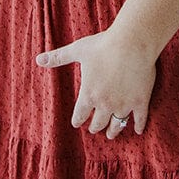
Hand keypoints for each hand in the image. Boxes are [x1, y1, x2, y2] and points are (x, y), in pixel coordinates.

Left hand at [35, 24, 157, 137]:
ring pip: (117, 125)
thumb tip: (38, 59)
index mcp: (88, 94)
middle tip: (94, 129)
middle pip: (98, 123)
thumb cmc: (103, 45)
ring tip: (112, 135)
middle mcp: (105, 104)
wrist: (132, 43)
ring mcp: (124, 104)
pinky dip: (139, 126)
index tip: (77, 123)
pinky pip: (140, 119)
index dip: (77, 120)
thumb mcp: (77, 50)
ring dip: (113, 131)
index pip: (80, 115)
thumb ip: (57, 57)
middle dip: (95, 127)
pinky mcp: (140, 101)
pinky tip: (138, 131)